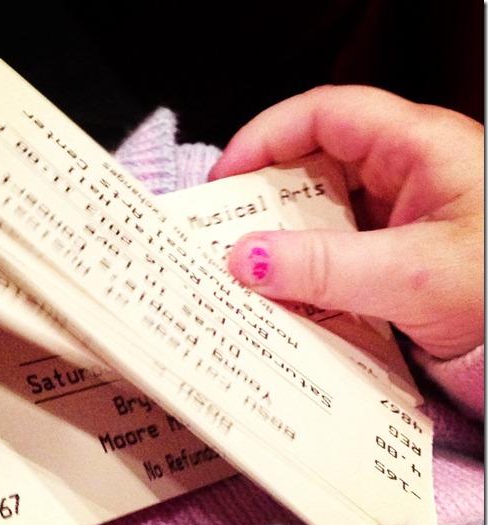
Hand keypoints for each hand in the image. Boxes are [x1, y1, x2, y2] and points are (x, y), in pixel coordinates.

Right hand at [210, 85, 483, 359]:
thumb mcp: (411, 275)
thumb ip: (326, 266)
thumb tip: (248, 257)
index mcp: (418, 148)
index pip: (325, 115)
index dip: (266, 137)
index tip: (226, 176)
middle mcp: (405, 174)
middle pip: (315, 162)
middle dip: (266, 192)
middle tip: (227, 227)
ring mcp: (398, 214)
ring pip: (322, 209)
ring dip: (285, 236)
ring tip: (249, 264)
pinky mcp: (393, 251)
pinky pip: (336, 246)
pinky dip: (307, 266)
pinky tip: (289, 289)